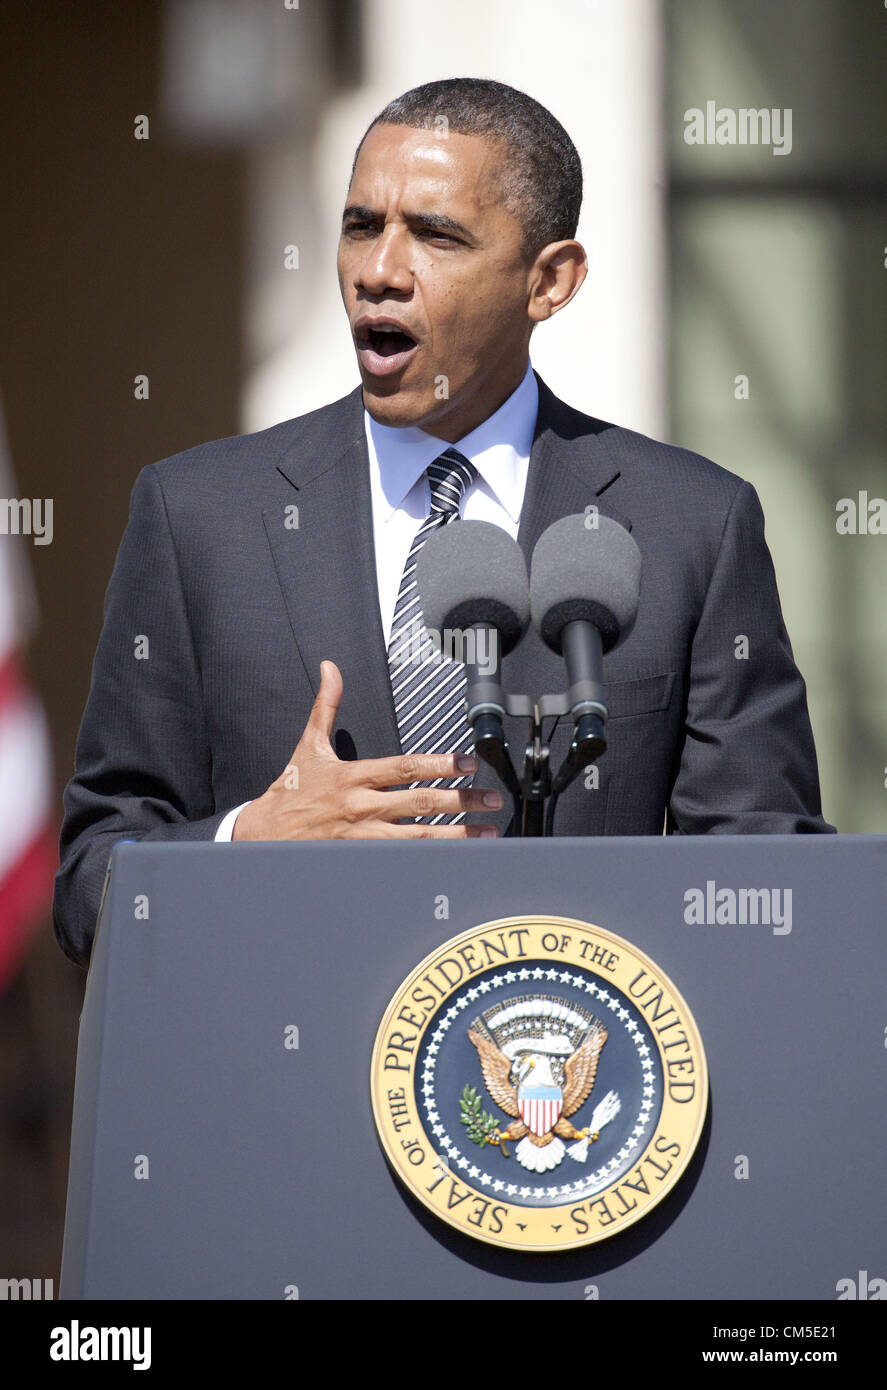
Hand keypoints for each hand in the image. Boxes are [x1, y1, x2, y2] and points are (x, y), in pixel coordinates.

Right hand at [232, 661, 502, 839]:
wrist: (261, 836)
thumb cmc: (290, 791)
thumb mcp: (308, 746)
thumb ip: (326, 706)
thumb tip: (331, 669)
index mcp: (353, 776)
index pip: (405, 768)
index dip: (440, 764)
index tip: (470, 764)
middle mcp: (361, 806)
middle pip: (420, 802)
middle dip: (462, 801)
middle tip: (493, 799)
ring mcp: (363, 837)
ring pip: (418, 838)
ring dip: (456, 836)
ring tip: (487, 834)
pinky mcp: (360, 860)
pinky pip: (401, 861)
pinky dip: (430, 861)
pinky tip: (455, 861)